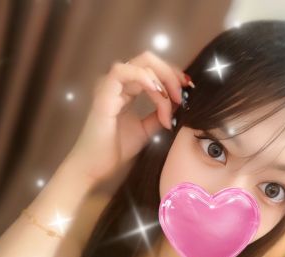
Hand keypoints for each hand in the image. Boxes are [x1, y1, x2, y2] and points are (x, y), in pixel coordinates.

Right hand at [69, 50, 187, 184]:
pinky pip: (123, 72)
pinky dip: (144, 78)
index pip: (153, 70)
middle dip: (171, 74)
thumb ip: (160, 115)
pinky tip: (157, 93)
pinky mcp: (103, 93)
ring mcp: (110, 86)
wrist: (96, 167)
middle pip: (149, 61)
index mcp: (127, 90)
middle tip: (183, 94)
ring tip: (172, 100)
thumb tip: (180, 104)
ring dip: (162, 77)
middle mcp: (118, 84)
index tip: (188, 90)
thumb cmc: (115, 150)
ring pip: (141, 63)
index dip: (173, 76)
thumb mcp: (147, 130)